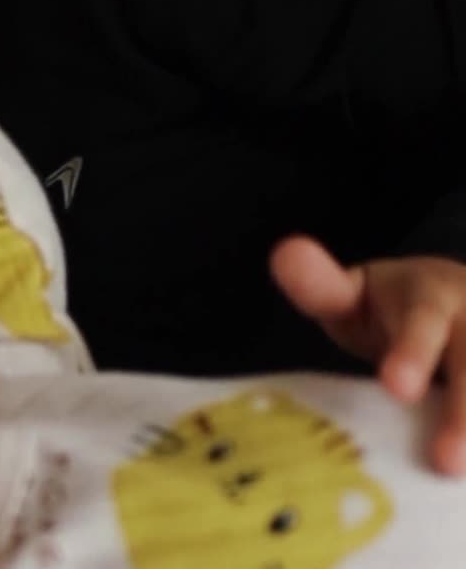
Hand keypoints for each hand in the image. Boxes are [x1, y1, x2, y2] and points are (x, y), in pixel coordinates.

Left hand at [272, 235, 465, 473]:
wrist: (452, 302)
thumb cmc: (392, 308)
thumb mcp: (355, 293)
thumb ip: (321, 285)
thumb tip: (284, 253)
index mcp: (433, 297)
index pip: (425, 323)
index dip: (413, 354)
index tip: (397, 387)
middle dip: (462, 414)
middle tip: (445, 463)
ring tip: (454, 474)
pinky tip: (463, 481)